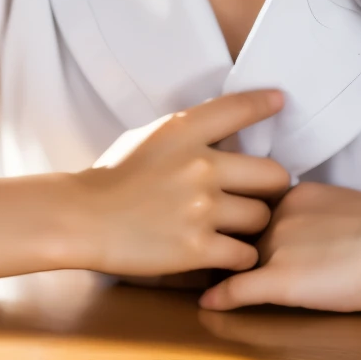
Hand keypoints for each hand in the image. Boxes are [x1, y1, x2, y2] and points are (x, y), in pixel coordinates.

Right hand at [68, 90, 288, 277]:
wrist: (80, 218)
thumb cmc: (110, 178)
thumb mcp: (149, 137)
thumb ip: (190, 134)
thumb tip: (228, 134)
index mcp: (184, 132)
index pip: (239, 109)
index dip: (265, 103)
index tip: (279, 102)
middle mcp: (200, 166)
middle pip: (273, 175)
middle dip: (270, 187)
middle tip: (259, 195)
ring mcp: (201, 209)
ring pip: (262, 217)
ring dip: (254, 225)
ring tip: (238, 229)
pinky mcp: (197, 248)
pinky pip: (244, 254)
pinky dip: (240, 257)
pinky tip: (227, 253)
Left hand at [199, 181, 360, 311]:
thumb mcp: (344, 209)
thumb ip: (318, 214)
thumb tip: (314, 230)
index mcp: (293, 197)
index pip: (251, 207)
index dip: (234, 219)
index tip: (215, 223)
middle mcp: (276, 218)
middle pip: (232, 230)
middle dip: (212, 238)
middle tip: (187, 243)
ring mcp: (276, 249)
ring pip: (228, 257)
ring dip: (210, 266)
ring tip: (186, 273)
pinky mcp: (281, 281)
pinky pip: (237, 289)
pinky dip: (220, 298)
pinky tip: (207, 306)